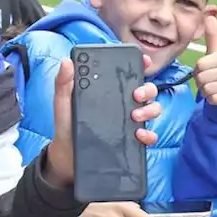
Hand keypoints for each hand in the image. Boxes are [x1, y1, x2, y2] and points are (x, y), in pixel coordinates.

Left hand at [43, 57, 162, 186]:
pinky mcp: (133, 141)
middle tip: (135, 95)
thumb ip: (63, 83)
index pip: (130, 74)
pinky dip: (149, 134)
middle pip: (147, 90)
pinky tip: (139, 135)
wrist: (67, 155)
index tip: (145, 61)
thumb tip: (66, 62)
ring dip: (150, 109)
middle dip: (147, 89)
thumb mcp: (63, 102)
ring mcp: (131, 122)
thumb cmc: (67, 125)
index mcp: (110, 90)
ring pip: (153, 109)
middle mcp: (124, 104)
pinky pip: (149, 135)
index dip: (141, 64)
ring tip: (135, 116)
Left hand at [194, 14, 216, 108]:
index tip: (208, 71)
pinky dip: (213, 100)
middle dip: (201, 82)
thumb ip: (212, 36)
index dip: (198, 71)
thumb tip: (209, 15)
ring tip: (215, 89)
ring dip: (206, 92)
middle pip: (202, 77)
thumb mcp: (216, 54)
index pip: (200, 64)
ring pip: (207, 89)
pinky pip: (213, 99)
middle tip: (211, 82)